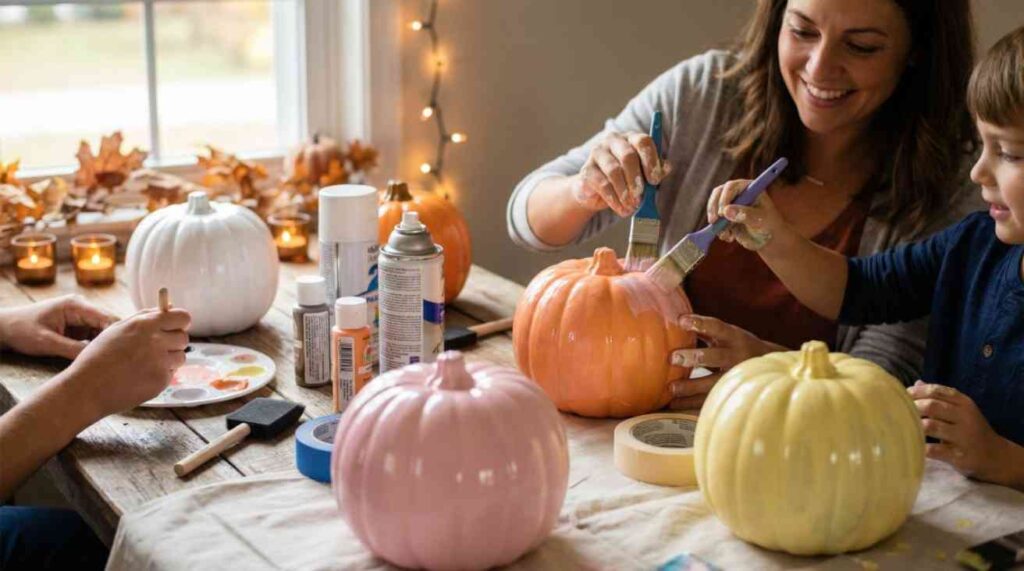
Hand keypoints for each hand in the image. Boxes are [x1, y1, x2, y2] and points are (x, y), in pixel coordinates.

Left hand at [0, 295, 117, 359]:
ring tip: (108, 362)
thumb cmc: (21, 331)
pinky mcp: (77, 326)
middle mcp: (82, 307)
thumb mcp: (47, 343)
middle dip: (113, 341)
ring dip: (104, 346)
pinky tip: (96, 359)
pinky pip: (93, 336)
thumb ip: (74, 349)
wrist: (3, 328)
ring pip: (103, 332)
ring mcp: (80, 317)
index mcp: (76, 305)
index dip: (118, 335)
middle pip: (109, 324)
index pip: (108, 318)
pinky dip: (95, 347)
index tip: (123, 353)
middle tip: (118, 360)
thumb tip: (99, 358)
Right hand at [63, 308, 190, 416]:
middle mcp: (156, 341)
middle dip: (173, 342)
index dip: (180, 322)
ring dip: (168, 360)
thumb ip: (144, 317)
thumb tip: (167, 309)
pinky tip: (140, 377)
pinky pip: (171, 374)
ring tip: (143, 364)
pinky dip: (160, 375)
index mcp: (145, 324)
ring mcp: (160, 362)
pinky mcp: (161, 381)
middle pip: (184, 337)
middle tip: (154, 350)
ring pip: (180, 357)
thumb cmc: (98, 358)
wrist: (87, 389)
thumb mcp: (117, 329)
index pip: (183, 317)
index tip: (175, 327)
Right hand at [571, 131, 670, 216]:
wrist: (597, 193)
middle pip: (627, 155)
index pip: (643, 141)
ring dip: (625, 191)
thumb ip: (656, 170)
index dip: (650, 161)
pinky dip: (614, 199)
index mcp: (631, 138)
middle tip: (640, 196)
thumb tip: (666, 167)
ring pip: (614, 170)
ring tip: (631, 205)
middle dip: (636, 178)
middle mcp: (613, 141)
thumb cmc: (626, 180)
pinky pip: (602, 184)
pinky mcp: (587, 170)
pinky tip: (620, 208)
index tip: (655, 180)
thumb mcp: (644, 175)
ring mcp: (598, 153)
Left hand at [667, 314, 785, 409]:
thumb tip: (673, 320)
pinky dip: (690, 403)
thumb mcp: (727, 335)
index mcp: (734, 337)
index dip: (700, 323)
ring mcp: (735, 377)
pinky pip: (709, 400)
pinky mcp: (730, 393)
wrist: (770, 368)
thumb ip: (704, 330)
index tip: (681, 320)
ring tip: (671, 388)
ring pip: (713, 382)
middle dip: (694, 357)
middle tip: (672, 358)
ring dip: (691, 386)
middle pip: (716, 356)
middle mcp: (736, 356)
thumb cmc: (737, 346)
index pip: (717, 327)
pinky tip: (673, 403)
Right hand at [707, 178, 784, 250]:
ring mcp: (730, 204)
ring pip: (714, 207)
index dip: (724, 198)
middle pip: (718, 193)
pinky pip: (715, 220)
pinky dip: (718, 229)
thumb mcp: (760, 220)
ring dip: (716, 221)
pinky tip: (729, 237)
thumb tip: (726, 211)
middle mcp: (738, 193)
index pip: (731, 186)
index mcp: (749, 188)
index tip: (722, 212)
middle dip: (714, 207)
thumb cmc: (769, 226)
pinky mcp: (725, 216)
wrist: (768, 239)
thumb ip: (745, 214)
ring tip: (726, 234)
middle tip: (714, 221)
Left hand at [907, 381, 1016, 484]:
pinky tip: (912, 445)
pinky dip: (920, 447)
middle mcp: (965, 417)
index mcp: (963, 403)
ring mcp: (963, 437)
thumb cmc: (970, 430)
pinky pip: (934, 450)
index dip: (916, 392)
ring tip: (902, 427)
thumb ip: (939, 397)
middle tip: (899, 412)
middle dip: (912, 408)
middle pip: (932, 406)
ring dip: (913, 426)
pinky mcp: (959, 455)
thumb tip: (916, 383)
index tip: (902, 396)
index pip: (936, 391)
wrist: (995, 456)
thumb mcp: (959, 410)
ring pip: (931, 426)